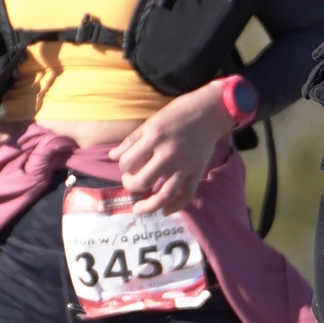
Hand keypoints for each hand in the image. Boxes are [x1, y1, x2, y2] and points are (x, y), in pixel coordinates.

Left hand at [112, 89, 227, 210]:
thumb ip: (131, 140)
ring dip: (148, 205)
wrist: (210, 111)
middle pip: (142, 182)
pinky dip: (175, 207)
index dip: (123, 166)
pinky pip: (186, 195)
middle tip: (130, 181)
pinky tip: (164, 211)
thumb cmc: (178, 113)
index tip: (127, 164)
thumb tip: (113, 157)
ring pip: (164, 195)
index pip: (127, 162)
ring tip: (138, 209)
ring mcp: (185, 165)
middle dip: (131, 185)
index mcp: (154, 138)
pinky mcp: (197, 171)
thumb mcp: (151, 122)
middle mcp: (168, 154)